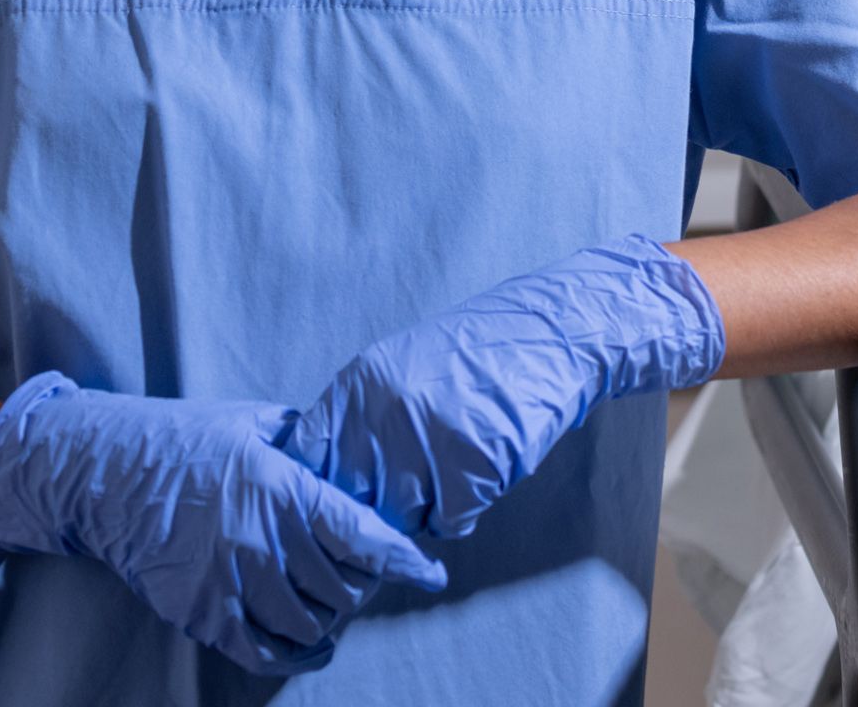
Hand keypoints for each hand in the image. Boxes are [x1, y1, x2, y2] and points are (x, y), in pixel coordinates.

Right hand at [0, 371, 445, 673]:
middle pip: (341, 588)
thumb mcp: (255, 423)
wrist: (106, 473)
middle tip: (364, 574)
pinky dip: (295, 654)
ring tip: (333, 603)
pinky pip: (261, 650)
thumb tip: (354, 458)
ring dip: (330, 619)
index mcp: (279, 486)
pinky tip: (311, 646)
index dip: (403, 560)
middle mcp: (258, 538)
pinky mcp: (199, 612)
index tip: (431, 573)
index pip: (360, 535)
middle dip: (364, 586)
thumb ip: (308, 445)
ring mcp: (227, 580)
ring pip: (307, 624)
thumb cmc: (185, 438)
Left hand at [284, 236, 725, 538]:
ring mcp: (427, 442)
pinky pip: (450, 522)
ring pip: (402, 517)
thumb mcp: (398, 370)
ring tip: (454, 465)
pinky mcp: (471, 468)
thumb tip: (330, 490)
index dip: (321, 490)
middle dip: (379, 506)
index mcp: (357, 386)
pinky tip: (482, 469)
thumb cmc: (475, 356)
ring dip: (426, 507)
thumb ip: (359, 420)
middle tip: (412, 485)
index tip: (341, 498)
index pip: (306, 460)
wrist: (551, 334)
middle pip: (354, 500)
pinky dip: (466, 508)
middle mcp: (383, 414)